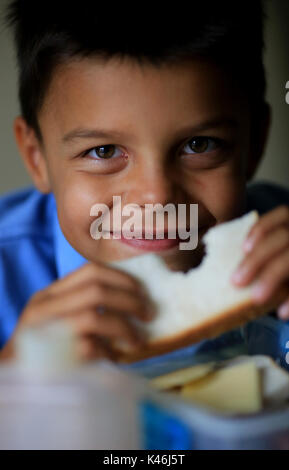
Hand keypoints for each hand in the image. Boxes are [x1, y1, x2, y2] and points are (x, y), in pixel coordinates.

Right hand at [0, 262, 154, 362]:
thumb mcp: (56, 318)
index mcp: (49, 295)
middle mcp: (45, 308)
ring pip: (93, 316)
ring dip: (124, 327)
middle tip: (148, 314)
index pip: (90, 272)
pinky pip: (88, 347)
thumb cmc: (41, 348)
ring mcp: (46, 331)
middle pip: (95, 291)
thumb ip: (82, 306)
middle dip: (130, 301)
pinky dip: (107, 351)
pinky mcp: (51, 357)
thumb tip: (131, 302)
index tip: (142, 291)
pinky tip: (115, 357)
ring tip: (138, 340)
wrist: (11, 377)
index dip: (122, 278)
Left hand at [231, 205, 288, 318]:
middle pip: (283, 238)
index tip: (243, 247)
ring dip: (272, 279)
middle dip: (257, 259)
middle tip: (236, 282)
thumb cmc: (279, 268)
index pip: (282, 216)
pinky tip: (282, 313)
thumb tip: (229, 271)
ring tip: (256, 298)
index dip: (262, 228)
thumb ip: (261, 256)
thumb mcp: (275, 256)